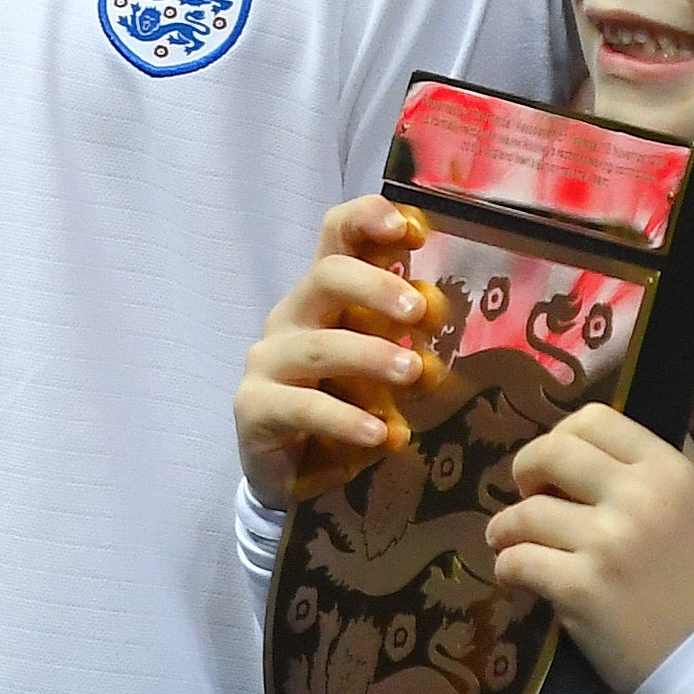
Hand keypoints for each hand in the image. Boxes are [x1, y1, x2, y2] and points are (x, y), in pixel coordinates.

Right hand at [237, 196, 442, 505]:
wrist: (295, 474)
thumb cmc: (347, 402)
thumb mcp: (383, 365)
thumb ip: (406, 336)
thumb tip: (438, 312)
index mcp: (326, 293)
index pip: (338, 234)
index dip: (369, 219)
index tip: (414, 229)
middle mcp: (294, 315)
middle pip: (326, 275)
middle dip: (377, 287)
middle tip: (421, 311)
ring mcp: (269, 360)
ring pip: (321, 346)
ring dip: (372, 356)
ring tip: (414, 375)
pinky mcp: (255, 407)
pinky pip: (303, 407)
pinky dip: (347, 419)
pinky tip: (381, 435)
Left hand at [483, 404, 693, 690]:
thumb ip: (658, 458)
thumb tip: (602, 430)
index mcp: (667, 469)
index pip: (595, 419)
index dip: (563, 435)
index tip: (558, 466)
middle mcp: (638, 497)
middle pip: (552, 452)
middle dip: (525, 469)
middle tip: (527, 493)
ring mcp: (606, 543)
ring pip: (525, 512)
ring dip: (507, 527)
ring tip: (509, 539)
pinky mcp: (580, 589)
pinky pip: (518, 561)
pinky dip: (507, 566)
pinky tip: (515, 573)